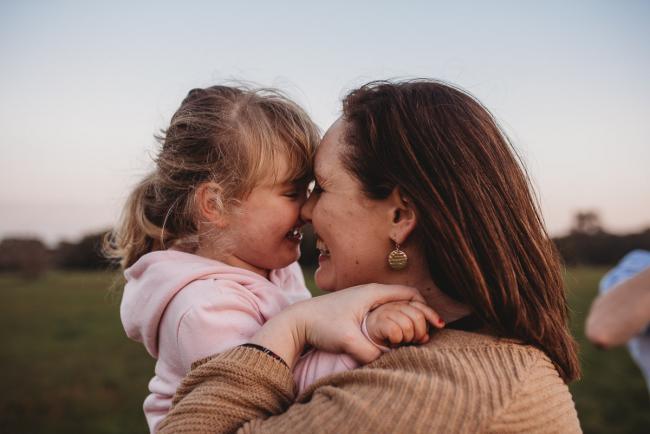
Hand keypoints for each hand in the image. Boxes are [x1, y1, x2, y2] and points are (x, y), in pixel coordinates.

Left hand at [250, 283, 426, 367]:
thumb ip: (369, 351)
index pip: (409, 294)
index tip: (436, 324)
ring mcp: (363, 299)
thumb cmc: (320, 325)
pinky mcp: (356, 308)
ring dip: (407, 318)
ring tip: (418, 335)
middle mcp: (369, 291)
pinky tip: (396, 335)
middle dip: (420, 314)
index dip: (426, 309)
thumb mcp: (347, 339)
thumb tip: (387, 361)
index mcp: (372, 292)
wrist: (296, 321)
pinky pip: (383, 311)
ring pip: (394, 305)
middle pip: (405, 299)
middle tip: (431, 332)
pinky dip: (395, 320)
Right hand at [365, 301, 443, 347]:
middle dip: (419, 332)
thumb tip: (426, 337)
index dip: (432, 314)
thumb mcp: (403, 333)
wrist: (358, 338)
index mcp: (400, 305)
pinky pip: (395, 332)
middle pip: (418, 316)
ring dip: (407, 338)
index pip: (420, 306)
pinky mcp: (376, 322)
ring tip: (399, 341)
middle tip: (412, 340)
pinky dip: (396, 340)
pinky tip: (391, 342)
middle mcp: (393, 305)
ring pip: (408, 325)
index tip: (440, 324)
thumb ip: (416, 331)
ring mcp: (384, 312)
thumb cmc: (382, 337)